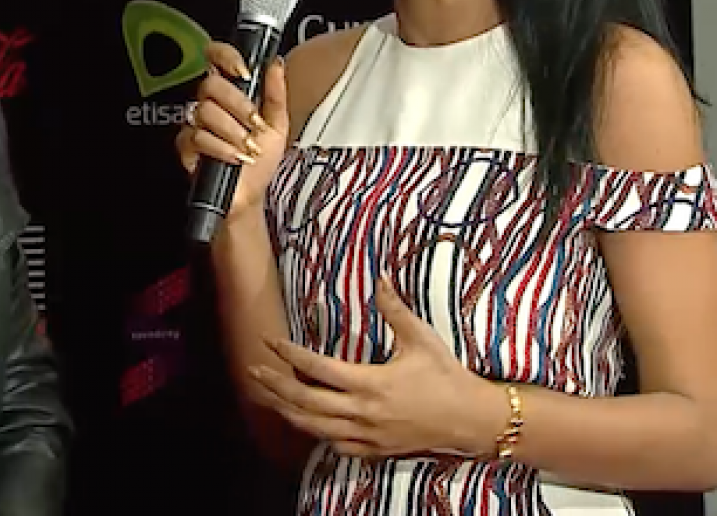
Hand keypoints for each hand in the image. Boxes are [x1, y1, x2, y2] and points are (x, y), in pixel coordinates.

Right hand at [175, 41, 289, 221]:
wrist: (249, 195)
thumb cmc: (260, 160)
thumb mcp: (278, 125)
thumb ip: (276, 93)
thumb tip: (275, 64)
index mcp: (231, 92)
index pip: (217, 58)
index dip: (225, 56)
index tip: (244, 71)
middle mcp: (211, 103)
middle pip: (210, 84)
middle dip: (238, 105)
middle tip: (255, 123)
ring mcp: (195, 123)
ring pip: (204, 111)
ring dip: (232, 131)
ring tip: (248, 147)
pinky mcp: (186, 145)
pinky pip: (196, 136)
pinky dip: (220, 148)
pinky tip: (234, 157)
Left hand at [248, 279, 506, 458]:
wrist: (471, 420)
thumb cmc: (447, 376)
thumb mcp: (421, 338)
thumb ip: (395, 308)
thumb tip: (380, 276)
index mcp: (371, 383)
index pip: (318, 369)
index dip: (290, 354)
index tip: (271, 340)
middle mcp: (363, 413)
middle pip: (306, 401)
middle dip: (275, 385)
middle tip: (253, 369)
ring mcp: (366, 435)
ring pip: (314, 427)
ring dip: (286, 410)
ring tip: (266, 394)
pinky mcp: (373, 449)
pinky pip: (334, 445)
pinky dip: (314, 433)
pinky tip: (303, 421)